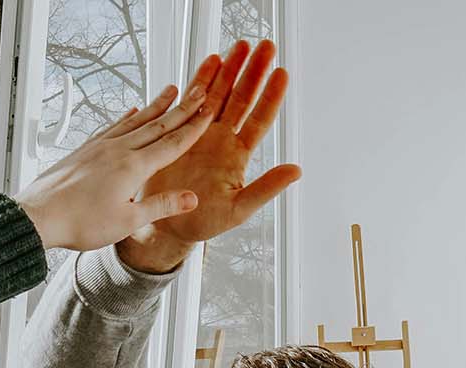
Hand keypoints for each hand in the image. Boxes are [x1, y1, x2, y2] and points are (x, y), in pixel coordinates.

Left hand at [16, 82, 213, 250]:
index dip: (193, 127)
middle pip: (157, 125)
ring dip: (156, 106)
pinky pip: (112, 127)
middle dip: (182, 108)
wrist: (39, 216)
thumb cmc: (80, 222)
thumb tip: (191, 198)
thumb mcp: (127, 221)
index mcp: (132, 167)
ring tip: (171, 91)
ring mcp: (100, 147)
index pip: (172, 144)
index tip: (209, 111)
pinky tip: (131, 111)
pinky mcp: (85, 150)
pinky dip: (126, 117)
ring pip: (135, 121)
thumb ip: (160, 205)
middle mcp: (118, 150)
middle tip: (200, 90)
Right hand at [116, 39, 301, 272]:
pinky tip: (211, 61)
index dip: (271, 97)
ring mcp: (201, 133)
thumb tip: (296, 170)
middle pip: (242, 99)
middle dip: (253, 72)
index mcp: (238, 156)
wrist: (169, 224)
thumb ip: (266, 188)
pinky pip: (192, 101)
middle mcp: (222, 139)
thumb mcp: (239, 209)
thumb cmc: (205, 222)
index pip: (259, 120)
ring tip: (240, 46)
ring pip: (219, 94)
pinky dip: (201, 81)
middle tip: (265, 47)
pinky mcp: (180, 132)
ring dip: (230, 69)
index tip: (281, 73)